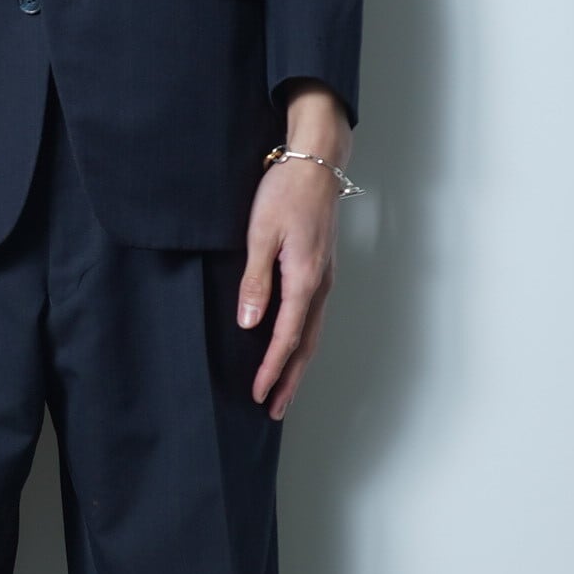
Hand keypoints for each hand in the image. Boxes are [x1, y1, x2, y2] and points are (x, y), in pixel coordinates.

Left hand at [237, 84, 350, 419]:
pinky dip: (303, 343)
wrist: (315, 162)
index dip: (272, 369)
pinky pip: (313, 317)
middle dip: (289, 380)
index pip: (286, 337)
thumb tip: (250, 324)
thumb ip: (255, 281)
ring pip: (312, 334)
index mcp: (304, 279)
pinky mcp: (321, 271)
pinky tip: (293, 351)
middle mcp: (319, 285)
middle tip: (274, 411)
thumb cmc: (285, 192)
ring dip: (297, 366)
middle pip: (306, 345)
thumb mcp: (260, 234)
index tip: (258, 394)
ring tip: (283, 392)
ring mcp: (324, 279)